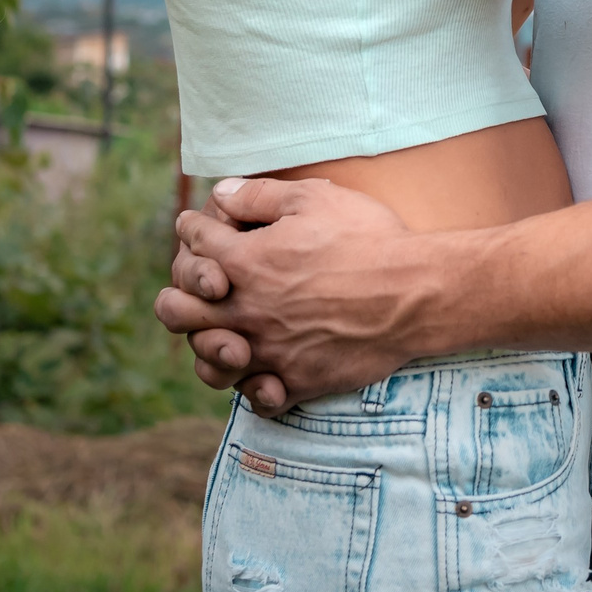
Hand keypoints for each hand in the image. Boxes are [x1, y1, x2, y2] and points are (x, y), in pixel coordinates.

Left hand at [155, 176, 436, 415]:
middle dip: (178, 293)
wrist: (415, 294)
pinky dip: (254, 389)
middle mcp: (245, 311)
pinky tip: (264, 373)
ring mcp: (268, 352)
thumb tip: (220, 192)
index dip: (194, 229)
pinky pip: (257, 399)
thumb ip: (259, 195)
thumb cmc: (369, 240)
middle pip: (176, 311)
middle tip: (198, 287)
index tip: (200, 226)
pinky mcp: (297, 382)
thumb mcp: (314, 198)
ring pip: (208, 363)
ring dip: (208, 347)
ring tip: (223, 337)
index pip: (193, 243)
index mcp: (243, 262)